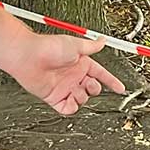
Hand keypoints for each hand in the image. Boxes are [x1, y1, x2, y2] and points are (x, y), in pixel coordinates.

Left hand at [9, 33, 124, 114]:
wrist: (28, 57)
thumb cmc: (49, 47)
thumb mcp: (75, 45)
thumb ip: (91, 46)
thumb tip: (103, 40)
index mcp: (81, 63)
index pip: (101, 74)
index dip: (111, 81)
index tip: (120, 88)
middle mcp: (74, 76)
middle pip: (93, 89)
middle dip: (94, 89)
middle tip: (88, 83)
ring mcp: (64, 87)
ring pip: (82, 99)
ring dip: (82, 96)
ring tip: (74, 88)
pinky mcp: (54, 98)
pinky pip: (68, 108)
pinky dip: (71, 107)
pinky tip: (69, 99)